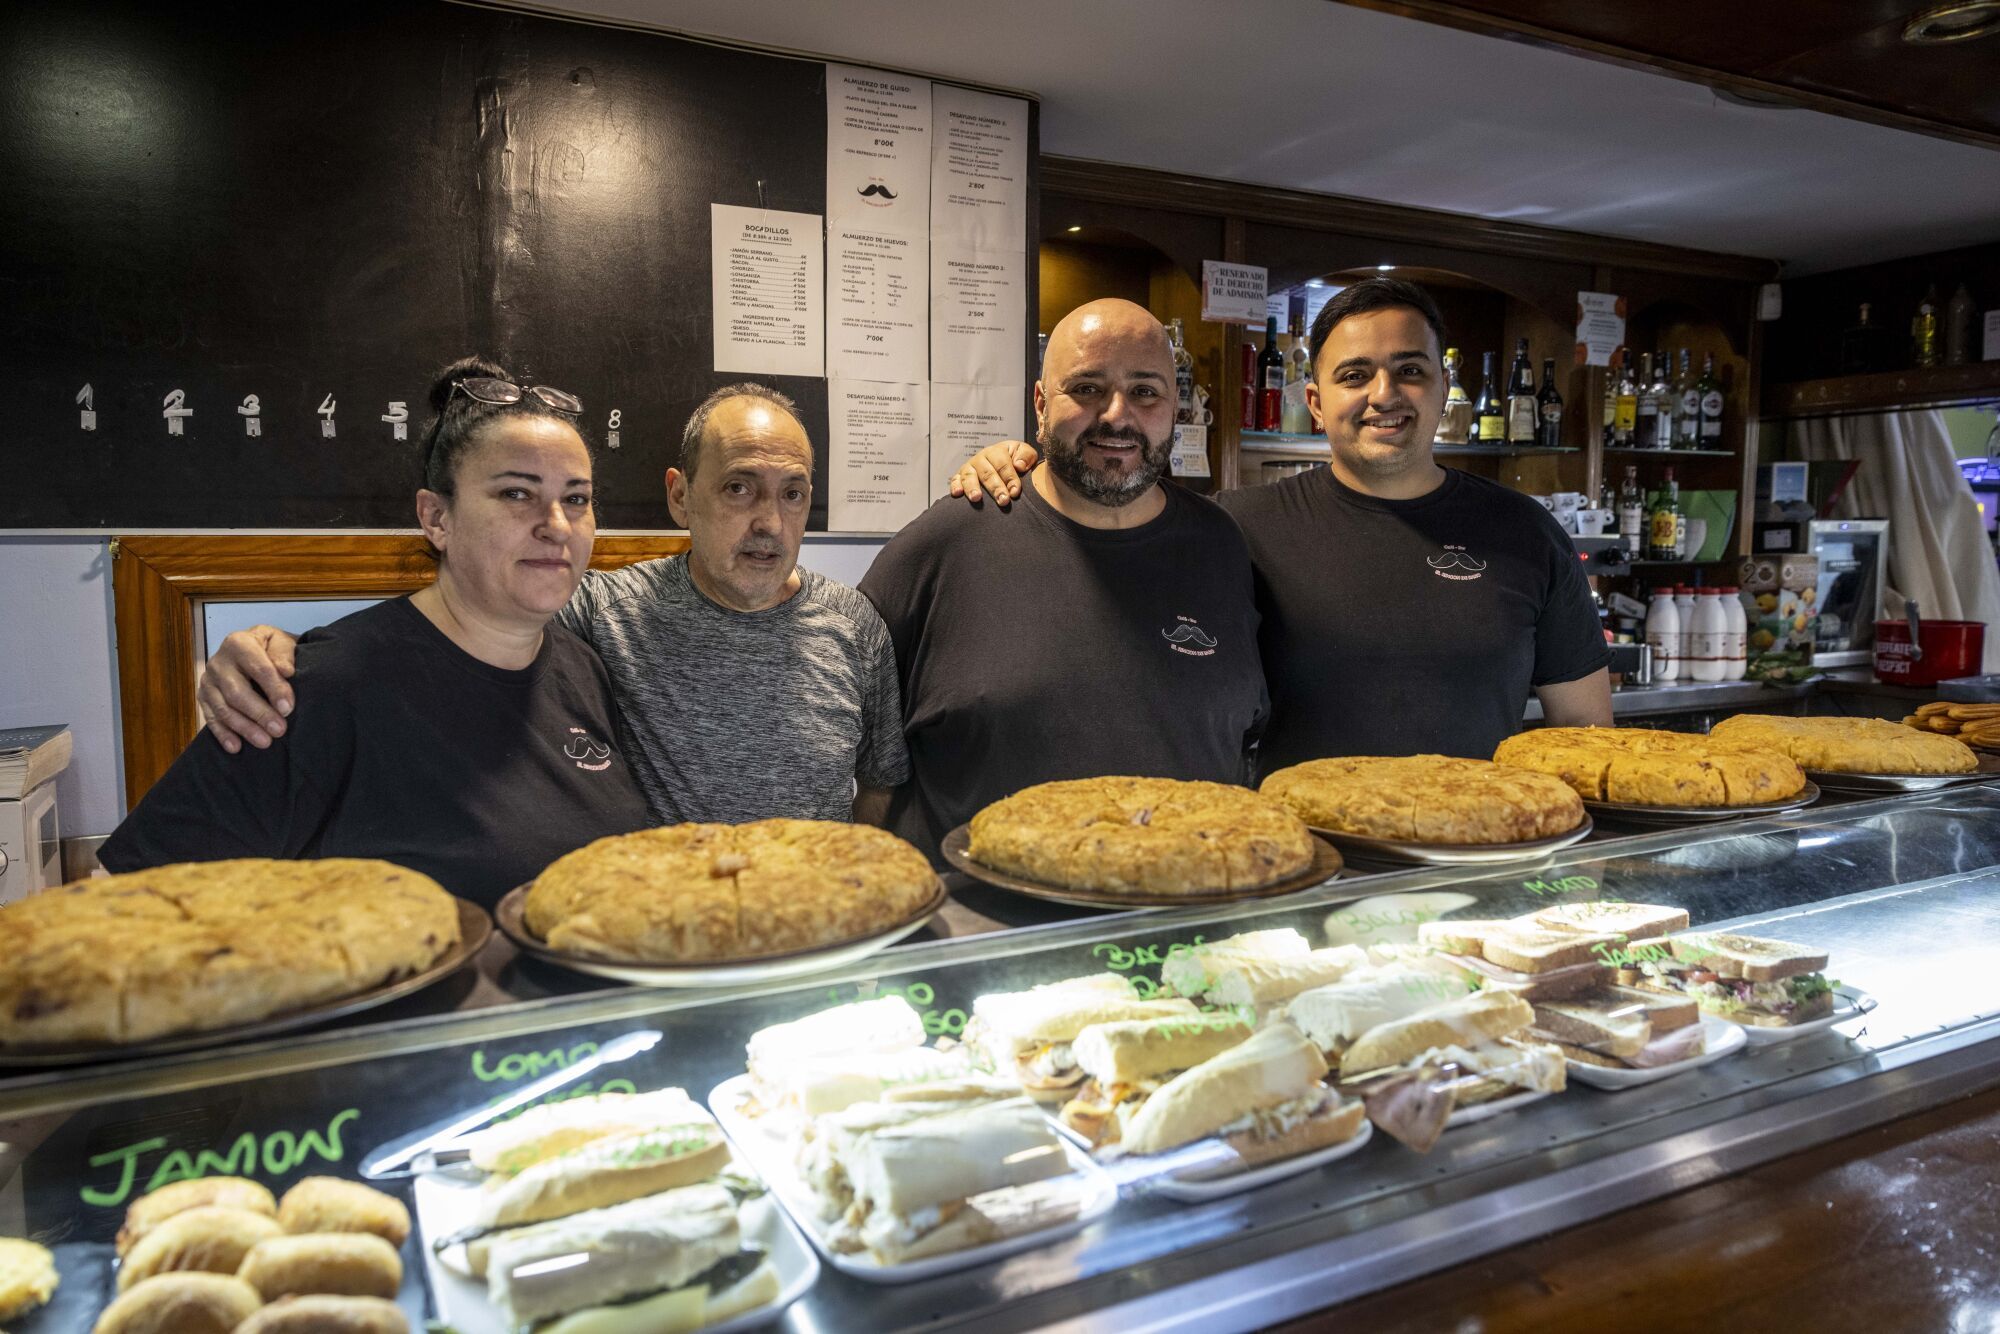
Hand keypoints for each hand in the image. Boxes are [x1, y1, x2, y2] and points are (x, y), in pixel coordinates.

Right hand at [198, 626, 298, 752]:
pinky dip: (223, 734)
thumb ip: (284, 654)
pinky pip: (211, 718)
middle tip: (279, 731)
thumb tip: (286, 671)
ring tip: (265, 742)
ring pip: (223, 709)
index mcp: (239, 643)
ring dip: (244, 728)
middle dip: (259, 714)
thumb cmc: (271, 648)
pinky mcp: (203, 696)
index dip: (274, 689)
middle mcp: (218, 662)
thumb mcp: (281, 642)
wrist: (253, 648)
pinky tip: (236, 747)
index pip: (258, 669)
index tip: (288, 709)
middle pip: (237, 692)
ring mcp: (208, 681)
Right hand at [948, 440, 1038, 506]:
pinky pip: (955, 480)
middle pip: (987, 473)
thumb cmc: (1014, 460)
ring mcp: (969, 468)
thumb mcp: (1024, 453)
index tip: (1015, 491)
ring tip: (977, 498)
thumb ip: (1026, 456)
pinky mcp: (959, 477)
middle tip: (1003, 500)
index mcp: (997, 451)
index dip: (1010, 478)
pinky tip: (958, 493)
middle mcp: (981, 458)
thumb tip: (1019, 465)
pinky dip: (955, 486)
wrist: (1002, 464)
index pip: (1003, 464)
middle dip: (995, 488)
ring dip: (973, 488)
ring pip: (969, 477)